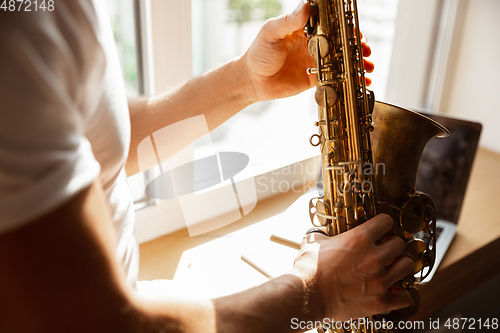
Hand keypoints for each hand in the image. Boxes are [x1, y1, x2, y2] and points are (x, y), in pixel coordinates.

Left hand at [241, 1, 373, 103]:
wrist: (252, 81)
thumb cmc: (258, 53)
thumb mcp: (271, 33)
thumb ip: (289, 21)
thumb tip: (306, 6)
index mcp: (305, 28)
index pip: (330, 23)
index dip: (345, 26)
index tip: (355, 31)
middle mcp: (313, 43)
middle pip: (340, 42)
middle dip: (356, 45)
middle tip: (366, 50)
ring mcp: (315, 61)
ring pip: (341, 60)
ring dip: (356, 63)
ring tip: (366, 67)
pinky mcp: (314, 78)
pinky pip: (334, 78)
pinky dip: (347, 80)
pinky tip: (358, 82)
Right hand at [290, 214, 412, 321]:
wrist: (305, 296)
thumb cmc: (307, 269)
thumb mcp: (313, 242)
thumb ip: (325, 235)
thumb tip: (323, 233)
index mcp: (360, 238)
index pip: (386, 221)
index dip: (382, 224)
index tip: (380, 229)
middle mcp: (374, 257)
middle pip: (399, 243)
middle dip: (392, 245)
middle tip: (384, 250)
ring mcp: (379, 280)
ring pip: (407, 266)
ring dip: (399, 266)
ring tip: (391, 268)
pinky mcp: (380, 301)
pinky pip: (404, 297)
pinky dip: (400, 294)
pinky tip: (392, 292)